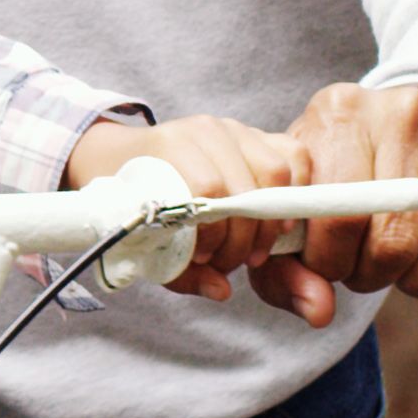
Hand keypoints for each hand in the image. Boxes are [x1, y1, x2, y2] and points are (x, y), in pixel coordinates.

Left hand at [62, 112, 319, 305]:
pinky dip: (294, 191)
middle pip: (244, 187)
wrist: (122, 156)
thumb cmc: (135, 200)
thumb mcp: (144, 238)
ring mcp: (233, 128)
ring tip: (254, 249)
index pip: (207, 189)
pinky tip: (277, 224)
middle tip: (232, 262)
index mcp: (169, 145)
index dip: (213, 233)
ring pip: (274, 172)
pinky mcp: (256, 134)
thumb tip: (222, 290)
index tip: (204, 258)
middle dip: (244, 237)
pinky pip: (293, 155)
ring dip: (270, 221)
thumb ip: (180, 270)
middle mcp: (204, 130)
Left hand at [261, 79, 417, 312]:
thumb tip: (319, 311)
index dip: (327, 260)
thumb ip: (282, 265)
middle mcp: (406, 116)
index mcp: (342, 111)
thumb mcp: (289, 207)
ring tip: (385, 261)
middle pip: (392, 238)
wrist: (390, 137)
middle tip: (355, 267)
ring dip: (404, 280)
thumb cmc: (325, 178)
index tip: (322, 265)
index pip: (338, 213)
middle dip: (367, 273)